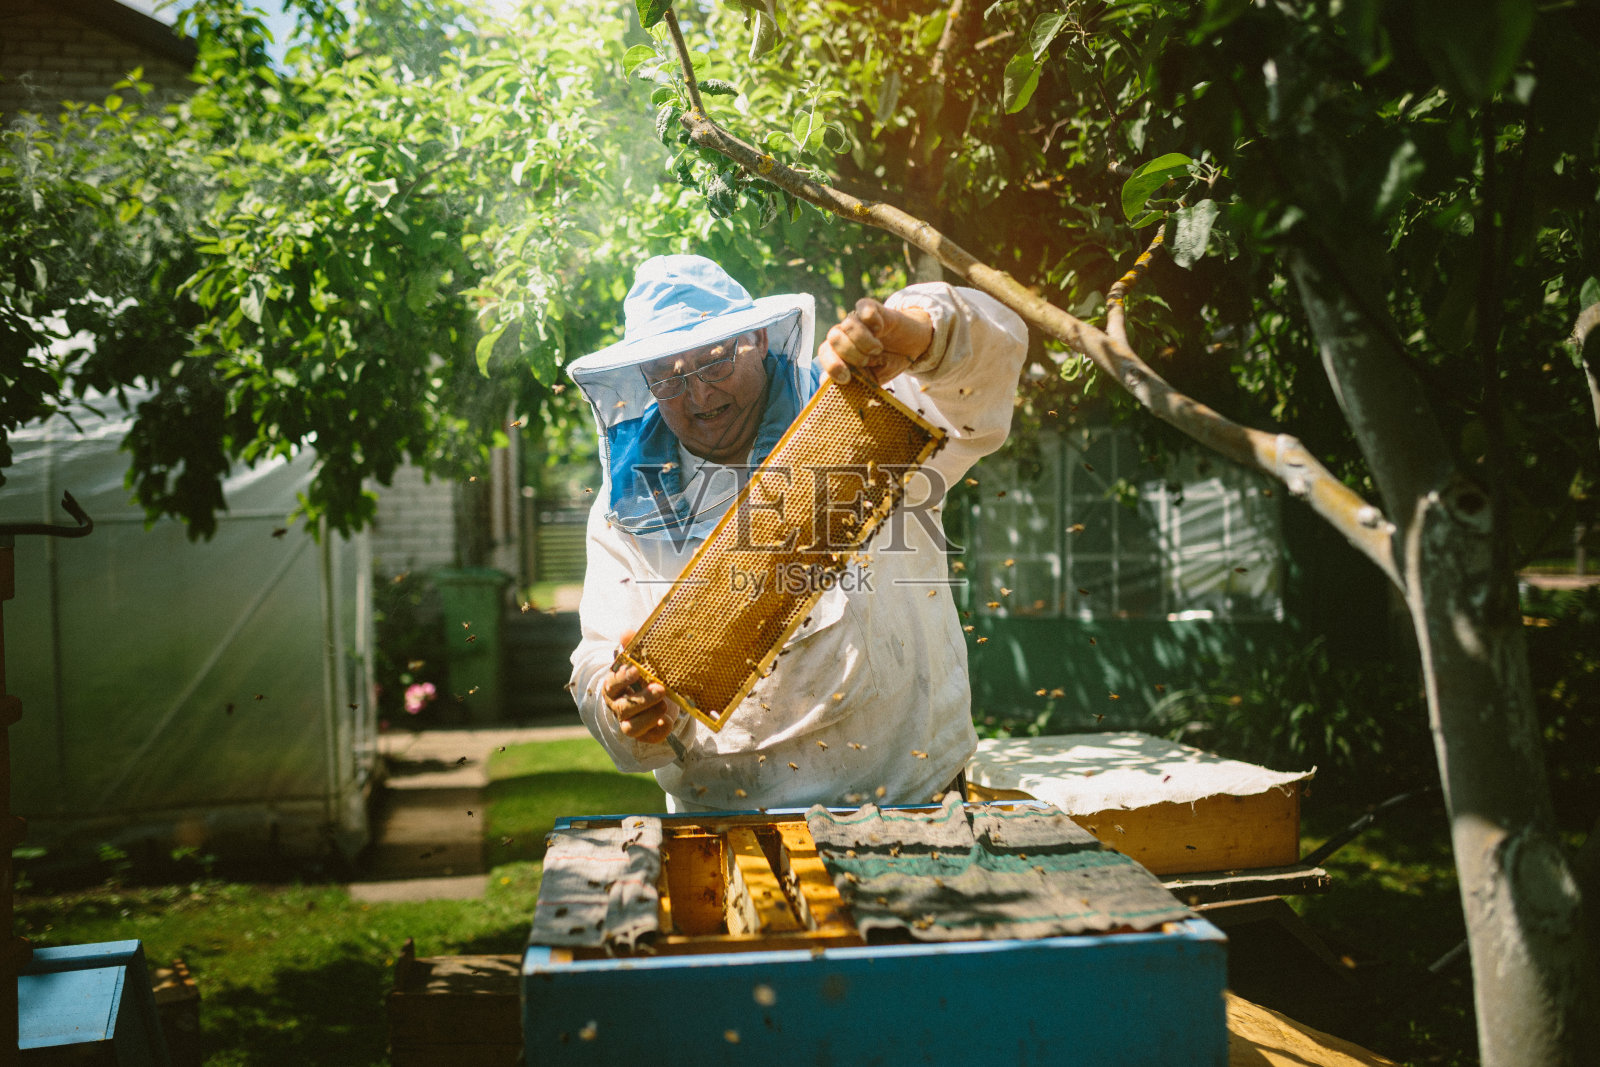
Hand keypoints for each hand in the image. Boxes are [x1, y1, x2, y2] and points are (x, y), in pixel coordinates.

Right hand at [602, 629, 679, 744]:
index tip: (637, 671)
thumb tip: (626, 632)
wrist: (654, 696)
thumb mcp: (639, 661)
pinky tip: (667, 721)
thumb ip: (632, 647)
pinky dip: (658, 731)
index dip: (623, 679)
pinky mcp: (643, 735)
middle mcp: (617, 707)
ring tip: (664, 705)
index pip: (612, 684)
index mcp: (613, 687)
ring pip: (631, 728)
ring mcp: (628, 723)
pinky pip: (649, 738)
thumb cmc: (643, 676)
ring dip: (648, 717)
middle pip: (624, 708)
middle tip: (660, 689)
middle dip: (643, 699)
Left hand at [817, 299, 932, 384]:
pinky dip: (873, 321)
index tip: (846, 378)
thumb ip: (853, 382)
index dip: (832, 365)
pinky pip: (863, 308)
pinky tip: (881, 330)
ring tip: (877, 348)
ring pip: (848, 325)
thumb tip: (826, 383)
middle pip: (833, 337)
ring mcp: (857, 319)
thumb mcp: (873, 379)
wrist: (912, 347)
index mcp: (840, 351)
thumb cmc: (889, 362)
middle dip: (850, 354)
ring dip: (864, 341)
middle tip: (867, 361)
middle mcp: (845, 333)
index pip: (825, 353)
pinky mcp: (870, 307)